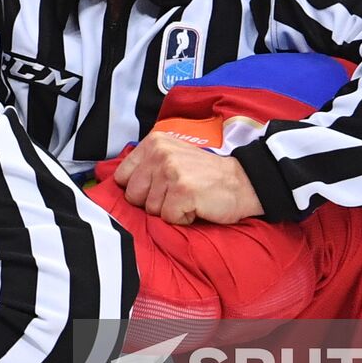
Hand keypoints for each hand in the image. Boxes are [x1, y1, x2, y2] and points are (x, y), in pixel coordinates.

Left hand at [111, 133, 262, 225]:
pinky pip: (169, 218)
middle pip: (134, 196)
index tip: (160, 188)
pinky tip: (197, 206)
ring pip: (151, 210)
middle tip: (178, 193)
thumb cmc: (205, 176)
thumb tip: (118, 186)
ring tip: (189, 198)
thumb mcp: (172, 158)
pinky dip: (184, 219)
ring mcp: (171, 171)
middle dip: (154, 203)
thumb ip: (146, 167)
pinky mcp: (183, 190)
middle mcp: (160, 153)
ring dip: (171, 211)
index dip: (139, 190)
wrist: (243, 182)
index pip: (122, 177)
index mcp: (153, 143)